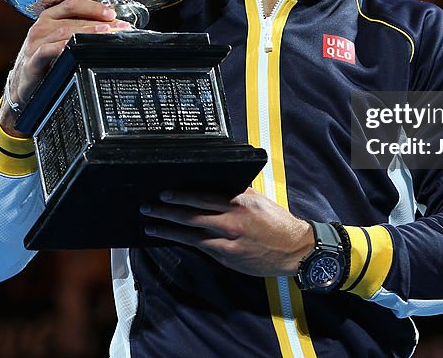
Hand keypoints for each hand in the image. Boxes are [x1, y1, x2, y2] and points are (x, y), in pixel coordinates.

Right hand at [0, 0, 131, 134]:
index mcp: (49, 17)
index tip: (112, 13)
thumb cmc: (45, 60)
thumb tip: (109, 27)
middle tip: (119, 28)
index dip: (93, 7)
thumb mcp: (59, 40)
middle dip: (99, 23)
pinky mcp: (31, 60)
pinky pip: (47, 51)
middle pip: (73, 19)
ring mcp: (35, 43)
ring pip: (63, 32)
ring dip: (87, 33)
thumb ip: (78, 30)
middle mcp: (41, 27)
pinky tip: (74, 47)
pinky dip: (61, 48)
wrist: (23, 84)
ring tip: (105, 34)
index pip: (72, 4)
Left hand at [140, 188, 314, 277]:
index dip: (181, 196)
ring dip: (168, 230)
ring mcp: (229, 242)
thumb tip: (212, 183)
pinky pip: (201, 248)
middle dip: (166, 212)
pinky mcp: (229, 258)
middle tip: (148, 208)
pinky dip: (184, 243)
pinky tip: (172, 240)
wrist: (294, 249)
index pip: (203, 197)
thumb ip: (236, 192)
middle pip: (192, 216)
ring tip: (151, 227)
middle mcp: (233, 222)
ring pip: (192, 235)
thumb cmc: (276, 222)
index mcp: (240, 203)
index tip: (163, 193)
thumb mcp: (258, 200)